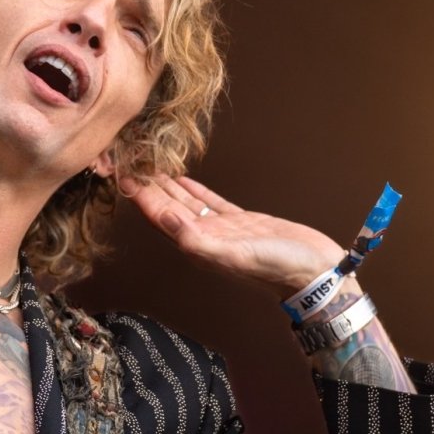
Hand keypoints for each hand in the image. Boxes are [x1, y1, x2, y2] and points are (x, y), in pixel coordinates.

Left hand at [120, 174, 343, 296]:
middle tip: (125, 161)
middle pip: (166, 207)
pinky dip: (193, 188)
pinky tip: (181, 177)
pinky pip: (209, 201)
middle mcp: (204, 237)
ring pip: (185, 202)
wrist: (314, 273)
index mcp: (197, 245)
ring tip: (146, 165)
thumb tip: (164, 218)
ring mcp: (222, 229)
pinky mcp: (240, 222)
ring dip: (165, 185)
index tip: (120, 172)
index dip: (138, 195)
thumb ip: (197, 241)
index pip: (159, 216)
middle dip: (145, 186)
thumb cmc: (278, 268)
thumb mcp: (234, 255)